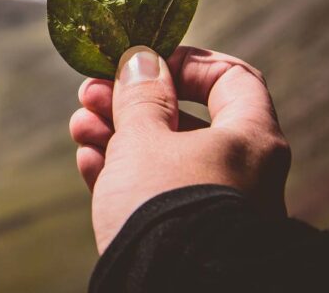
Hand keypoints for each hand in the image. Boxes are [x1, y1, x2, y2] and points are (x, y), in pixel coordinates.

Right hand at [69, 45, 291, 253]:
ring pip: (161, 155)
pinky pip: (153, 192)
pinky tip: (88, 161)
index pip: (231, 79)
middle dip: (129, 101)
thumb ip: (140, 95)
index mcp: (249, 140)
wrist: (167, 291)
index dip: (186, 62)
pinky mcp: (182, 232)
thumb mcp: (144, 139)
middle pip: (183, 118)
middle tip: (90, 92)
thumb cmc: (163, 204)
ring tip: (79, 126)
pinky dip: (120, 173)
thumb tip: (142, 59)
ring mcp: (210, 204)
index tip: (143, 61)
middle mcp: (239, 171)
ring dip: (115, 133)